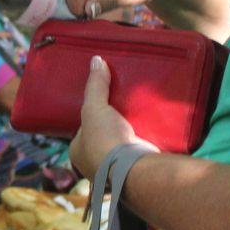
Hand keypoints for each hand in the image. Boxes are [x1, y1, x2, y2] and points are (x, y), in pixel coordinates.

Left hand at [70, 56, 150, 176]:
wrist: (133, 168)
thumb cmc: (105, 140)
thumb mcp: (94, 108)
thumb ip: (95, 86)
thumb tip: (96, 60)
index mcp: (78, 152)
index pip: (83, 129)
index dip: (92, 116)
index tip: (103, 103)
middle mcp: (94, 164)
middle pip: (103, 137)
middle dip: (112, 124)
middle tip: (122, 107)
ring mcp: (115, 169)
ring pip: (121, 144)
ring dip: (129, 133)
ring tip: (138, 113)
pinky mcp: (136, 169)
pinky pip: (138, 150)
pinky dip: (144, 140)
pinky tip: (151, 126)